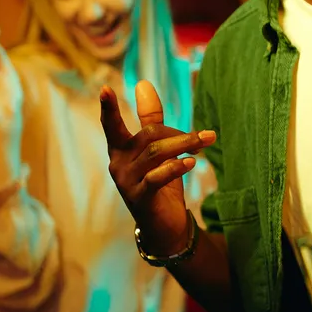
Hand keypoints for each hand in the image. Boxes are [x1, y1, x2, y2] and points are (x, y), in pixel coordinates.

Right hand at [100, 80, 215, 254]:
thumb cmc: (160, 183)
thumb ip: (150, 119)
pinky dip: (174, 168)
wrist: (164, 227)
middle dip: (179, 133)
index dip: (108, 108)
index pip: (111, 125)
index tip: (105, 88)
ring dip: (183, 145)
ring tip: (204, 144)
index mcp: (120, 149)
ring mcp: (126, 182)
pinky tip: (190, 163)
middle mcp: (118, 164)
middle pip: (148, 136)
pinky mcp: (139, 198)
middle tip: (206, 136)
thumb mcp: (157, 149)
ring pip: (156, 154)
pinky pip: (156, 177)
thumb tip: (143, 84)